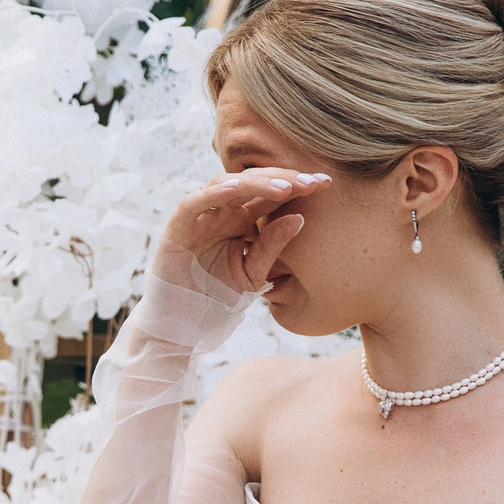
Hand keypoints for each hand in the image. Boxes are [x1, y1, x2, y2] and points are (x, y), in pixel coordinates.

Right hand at [157, 166, 331, 296]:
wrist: (183, 325)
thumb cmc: (217, 298)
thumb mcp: (254, 274)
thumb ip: (272, 247)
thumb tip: (300, 219)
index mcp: (241, 220)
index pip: (271, 194)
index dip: (297, 185)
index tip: (326, 184)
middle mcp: (221, 213)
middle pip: (252, 182)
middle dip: (282, 179)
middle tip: (310, 181)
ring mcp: (199, 218)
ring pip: (225, 185)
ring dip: (254, 183)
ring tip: (283, 188)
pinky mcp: (177, 228)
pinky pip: (194, 204)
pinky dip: (213, 195)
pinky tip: (236, 191)